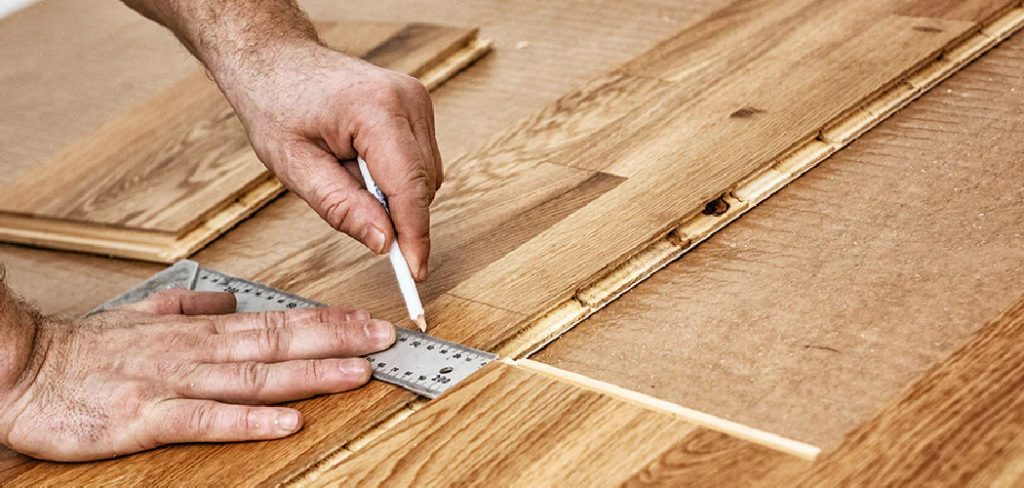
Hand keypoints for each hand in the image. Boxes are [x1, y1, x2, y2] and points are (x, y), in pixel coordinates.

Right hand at [0, 289, 394, 461]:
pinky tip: (288, 420)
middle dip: (336, 341)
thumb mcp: (142, 316)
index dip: (327, 322)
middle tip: (385, 339)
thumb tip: (230, 300)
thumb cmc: (83, 350)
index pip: (276, 322)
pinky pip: (206, 420)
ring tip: (356, 373)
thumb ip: (190, 309)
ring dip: (309, 374)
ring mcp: (173, 384)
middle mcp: (196, 354)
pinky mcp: (146, 418)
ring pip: (253, 377)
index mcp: (198, 333)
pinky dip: (250, 420)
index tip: (369, 322)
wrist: (21, 368)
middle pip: (277, 343)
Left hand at [220, 42, 441, 280]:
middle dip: (394, 213)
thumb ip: (342, 208)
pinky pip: (421, 162)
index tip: (414, 272)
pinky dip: (395, 177)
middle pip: (423, 186)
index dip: (415, 235)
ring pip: (427, 177)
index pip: (410, 188)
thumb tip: (385, 243)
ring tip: (344, 172)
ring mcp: (418, 100)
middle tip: (348, 211)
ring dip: (392, 193)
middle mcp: (407, 100)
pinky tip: (358, 162)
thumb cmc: (277, 104)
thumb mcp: (295, 167)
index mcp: (376, 110)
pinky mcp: (418, 106)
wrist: (276, 59)